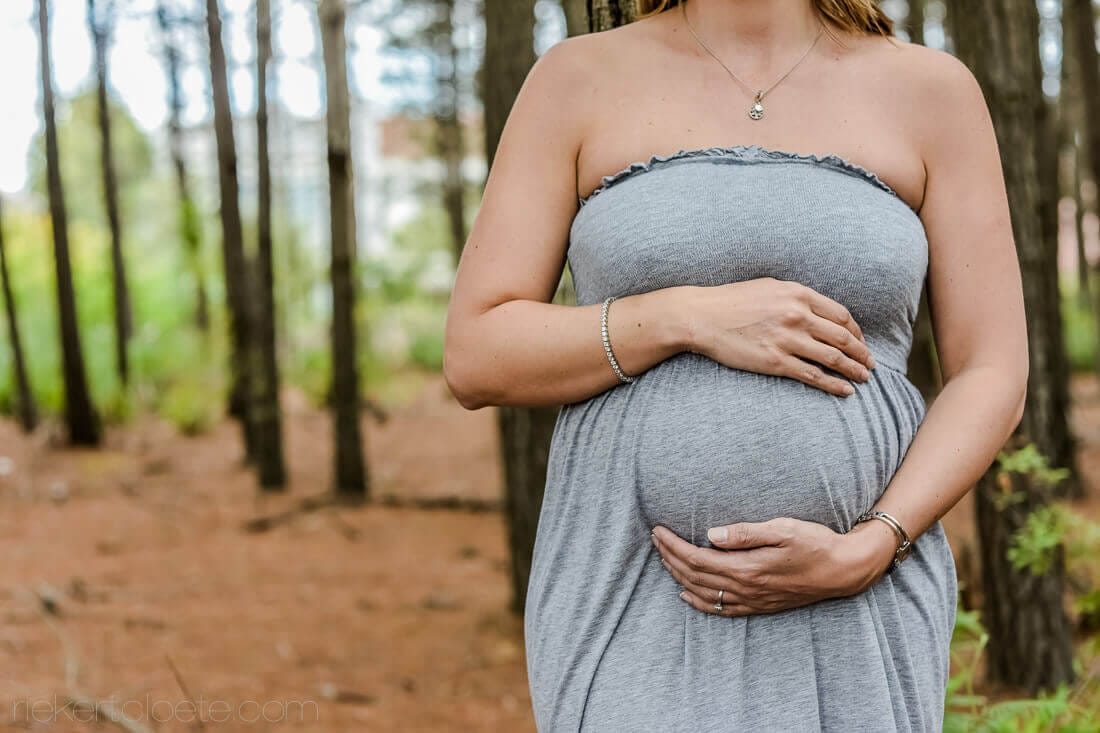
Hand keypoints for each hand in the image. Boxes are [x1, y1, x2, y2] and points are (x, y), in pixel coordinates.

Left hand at [650, 516, 898, 616]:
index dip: (673, 546)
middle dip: (670, 558)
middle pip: (695, 576)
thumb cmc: (815, 543)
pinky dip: (699, 602)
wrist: (843, 570)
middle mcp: (746, 588)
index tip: (657, 530)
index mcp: (747, 568)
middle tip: (655, 540)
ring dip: (679, 577)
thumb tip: (711, 534)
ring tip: (664, 560)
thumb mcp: (782, 529)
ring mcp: (752, 601)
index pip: (696, 558)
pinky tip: (687, 594)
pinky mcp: (760, 606)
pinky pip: (721, 609)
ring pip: (704, 593)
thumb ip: (745, 533)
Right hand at [683, 278, 876, 396]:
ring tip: (863, 379)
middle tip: (870, 364)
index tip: (861, 342)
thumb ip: (795, 296)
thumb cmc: (732, 301)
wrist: (702, 317)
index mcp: (798, 294)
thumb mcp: (769, 287)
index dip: (856, 331)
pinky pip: (813, 375)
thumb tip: (816, 309)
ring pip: (833, 358)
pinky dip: (833, 385)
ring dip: (853, 370)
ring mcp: (787, 340)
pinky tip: (844, 391)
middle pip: (843, 337)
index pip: (841, 315)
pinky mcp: (776, 362)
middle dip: (862, 353)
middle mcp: (798, 315)